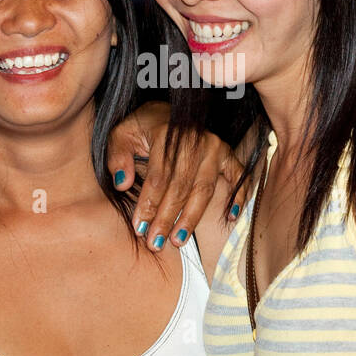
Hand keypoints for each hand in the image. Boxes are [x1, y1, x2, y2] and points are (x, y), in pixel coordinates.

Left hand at [107, 102, 244, 252]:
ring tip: (178, 240)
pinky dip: (238, 197)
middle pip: (180, 187)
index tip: (139, 228)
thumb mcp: (121, 134)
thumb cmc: (143, 128)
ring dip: (191, 217)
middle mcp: (194, 140)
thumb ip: (117, 157)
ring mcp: (214, 147)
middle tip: (156, 242)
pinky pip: (238, 177)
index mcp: (167, 134)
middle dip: (167, 218)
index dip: (148, 204)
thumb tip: (122, 183)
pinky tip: (230, 218)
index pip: (158, 177)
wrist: (169, 112)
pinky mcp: (228, 153)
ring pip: (204, 189)